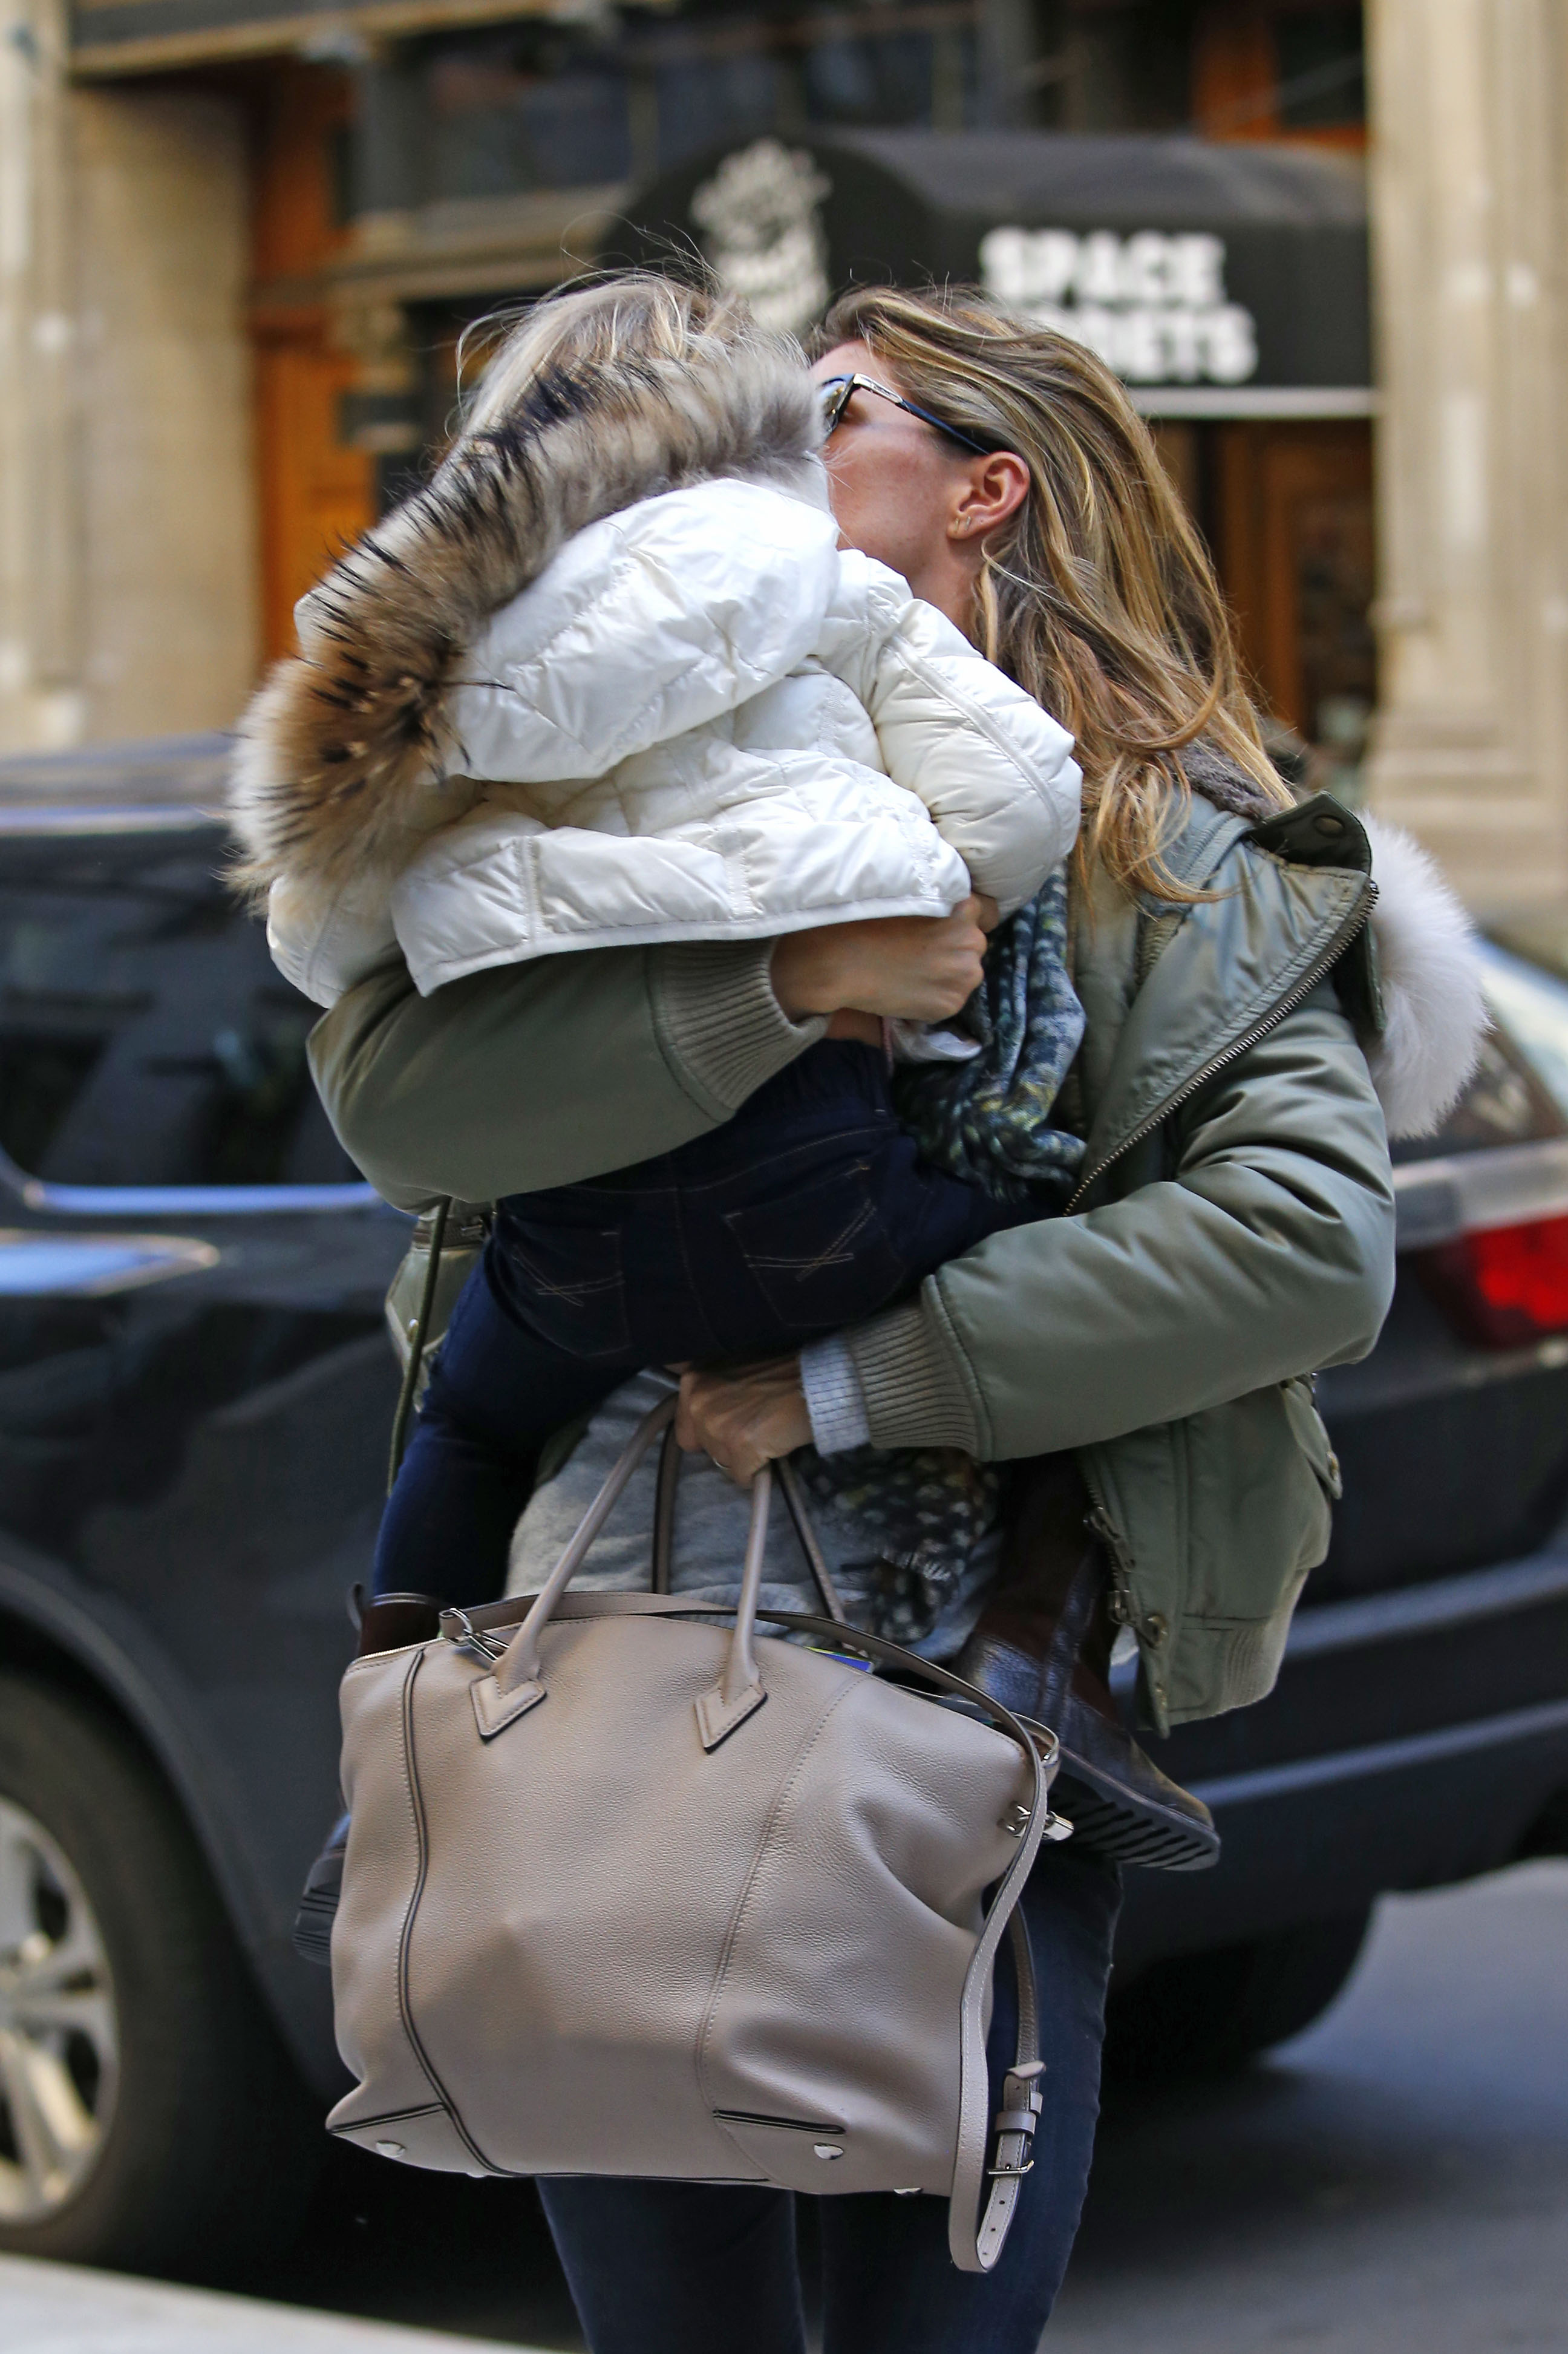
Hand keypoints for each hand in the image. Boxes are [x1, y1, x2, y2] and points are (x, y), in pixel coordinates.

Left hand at [675, 1357, 812, 1485]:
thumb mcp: (735, 1370)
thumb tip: (710, 1422)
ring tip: (767, 1435)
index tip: (729, 1428)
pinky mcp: (739, 1446)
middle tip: (752, 1430)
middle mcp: (698, 1401)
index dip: (709, 1432)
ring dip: (742, 1457)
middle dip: (725, 1445)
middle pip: (703, 1447)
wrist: (816, 1379)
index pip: (686, 1427)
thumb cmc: (782, 1372)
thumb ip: (715, 1392)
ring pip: (722, 1463)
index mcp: (694, 1380)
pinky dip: (756, 1471)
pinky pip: (741, 1476)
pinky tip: (772, 1450)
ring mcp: (717, 1425)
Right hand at [770, 895, 998, 1024]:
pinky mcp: (951, 1003)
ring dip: (948, 972)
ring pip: (965, 973)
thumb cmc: (867, 920)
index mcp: (964, 908)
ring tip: (913, 971)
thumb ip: (937, 900)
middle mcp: (973, 941)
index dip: (965, 918)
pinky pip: (951, 998)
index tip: (949, 925)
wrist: (844, 961)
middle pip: (975, 944)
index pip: (986, 911)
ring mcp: (964, 975)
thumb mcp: (908, 895)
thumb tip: (945, 910)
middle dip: (955, 947)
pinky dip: (935, 996)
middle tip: (920, 950)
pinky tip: (910, 988)